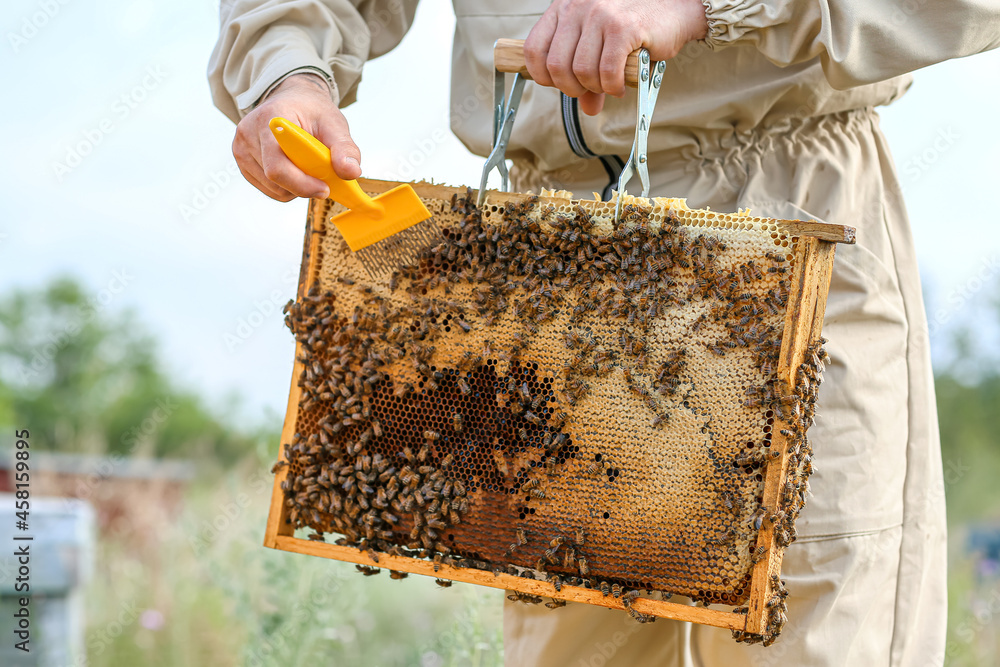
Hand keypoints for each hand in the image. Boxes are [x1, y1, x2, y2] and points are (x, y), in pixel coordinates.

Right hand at [232, 73, 361, 200]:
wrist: (293, 100)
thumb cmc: (313, 112)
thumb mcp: (335, 124)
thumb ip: (345, 148)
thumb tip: (351, 173)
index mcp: (271, 118)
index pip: (278, 164)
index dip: (302, 183)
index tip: (324, 188)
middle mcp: (248, 132)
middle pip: (275, 180)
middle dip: (303, 186)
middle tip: (322, 178)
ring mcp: (241, 147)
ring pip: (272, 189)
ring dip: (295, 188)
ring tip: (307, 167)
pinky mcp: (241, 160)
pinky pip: (267, 189)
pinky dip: (286, 188)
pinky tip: (294, 170)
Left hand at [523, 0, 707, 115]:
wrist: (675, 9)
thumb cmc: (635, 27)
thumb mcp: (601, 47)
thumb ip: (588, 75)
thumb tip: (587, 108)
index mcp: (565, 7)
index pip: (534, 50)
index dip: (544, 76)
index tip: (561, 84)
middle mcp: (578, 7)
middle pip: (557, 66)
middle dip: (573, 88)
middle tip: (592, 89)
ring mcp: (600, 15)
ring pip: (582, 72)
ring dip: (597, 88)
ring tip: (610, 84)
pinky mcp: (623, 27)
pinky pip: (607, 72)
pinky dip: (613, 87)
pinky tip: (621, 84)